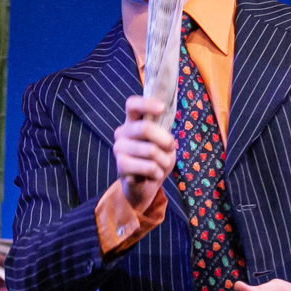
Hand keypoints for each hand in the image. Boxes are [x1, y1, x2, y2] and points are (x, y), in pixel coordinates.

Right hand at [114, 95, 176, 209]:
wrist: (145, 186)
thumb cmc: (156, 160)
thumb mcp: (164, 142)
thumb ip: (164, 132)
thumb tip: (166, 132)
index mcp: (132, 122)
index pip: (132, 105)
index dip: (146, 104)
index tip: (162, 108)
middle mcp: (122, 133)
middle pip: (145, 128)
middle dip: (165, 140)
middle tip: (171, 148)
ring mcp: (119, 149)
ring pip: (151, 150)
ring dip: (164, 161)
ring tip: (161, 165)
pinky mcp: (121, 166)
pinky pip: (149, 167)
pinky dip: (158, 173)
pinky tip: (153, 175)